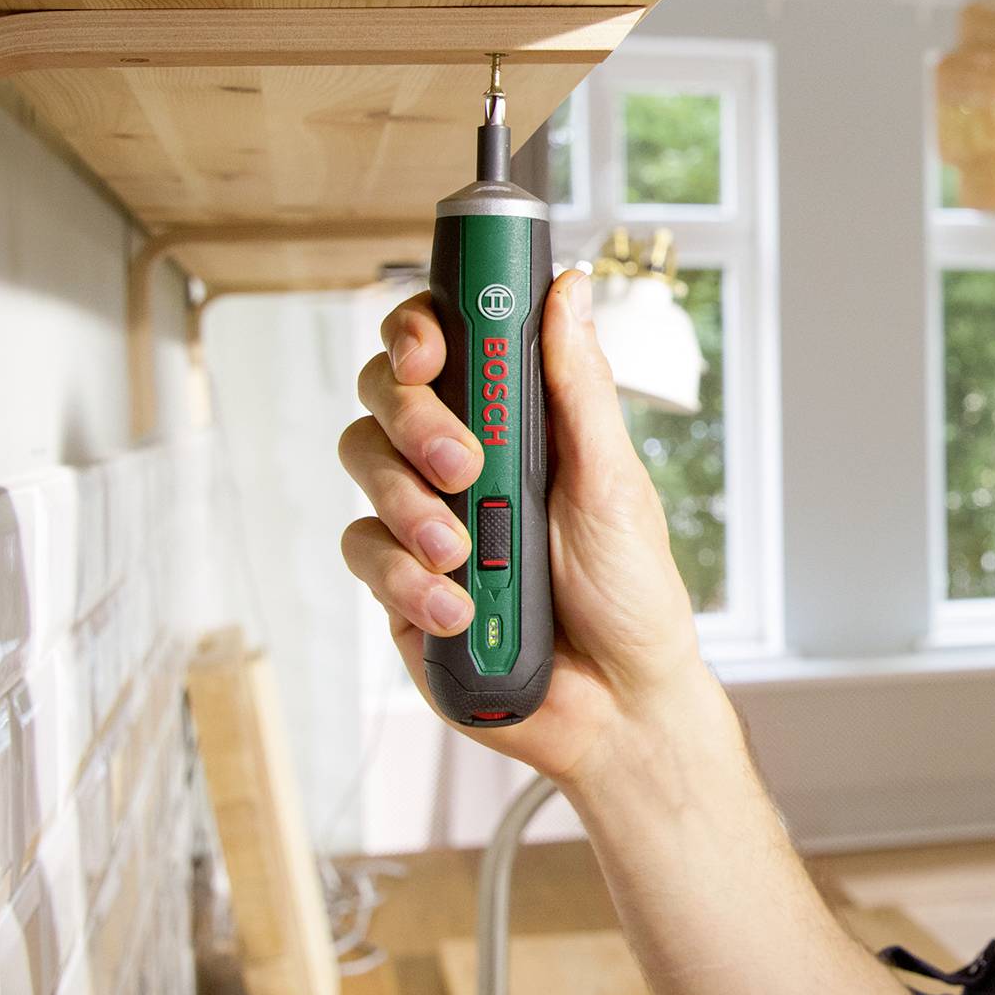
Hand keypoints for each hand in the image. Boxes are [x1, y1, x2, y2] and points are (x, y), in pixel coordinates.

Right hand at [338, 269, 719, 798]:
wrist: (618, 706)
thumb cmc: (630, 591)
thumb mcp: (614, 481)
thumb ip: (578, 387)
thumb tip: (568, 289)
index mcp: (515, 422)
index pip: (444, 346)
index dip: (418, 330)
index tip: (429, 348)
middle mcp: (461, 461)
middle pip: (386, 394)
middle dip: (414, 421)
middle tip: (464, 463)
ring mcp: (425, 521)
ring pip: (365, 468)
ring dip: (412, 507)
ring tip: (467, 554)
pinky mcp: (400, 586)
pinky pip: (365, 554)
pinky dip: (407, 579)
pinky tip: (456, 607)